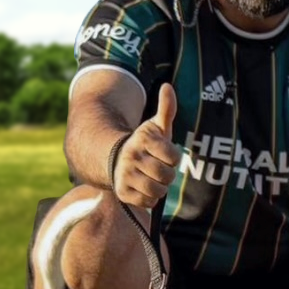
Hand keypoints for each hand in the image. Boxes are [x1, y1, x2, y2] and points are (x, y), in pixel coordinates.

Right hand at [112, 83, 181, 207]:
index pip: (173, 157)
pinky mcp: (122, 193)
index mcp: (143, 140)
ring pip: (158, 191)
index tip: (164, 154)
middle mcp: (131, 157)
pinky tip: (145, 188)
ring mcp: (125, 175)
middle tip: (159, 168)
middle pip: (167, 176)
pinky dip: (150, 198)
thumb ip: (166, 108)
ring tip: (153, 179)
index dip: (172, 158)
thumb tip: (167, 86)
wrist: (115, 159)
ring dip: (160, 187)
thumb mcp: (156, 126)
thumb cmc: (144, 143)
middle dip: (167, 174)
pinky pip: (148, 202)